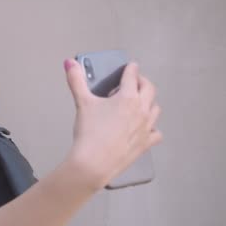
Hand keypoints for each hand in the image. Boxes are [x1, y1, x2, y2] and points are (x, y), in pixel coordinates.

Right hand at [63, 59, 162, 189]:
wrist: (94, 163)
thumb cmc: (89, 132)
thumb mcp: (82, 103)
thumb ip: (76, 81)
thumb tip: (69, 62)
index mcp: (127, 97)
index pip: (132, 76)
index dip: (131, 69)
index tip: (131, 66)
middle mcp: (141, 109)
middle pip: (149, 89)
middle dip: (142, 82)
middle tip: (135, 82)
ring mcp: (146, 127)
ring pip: (155, 108)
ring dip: (148, 102)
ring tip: (138, 104)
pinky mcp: (146, 143)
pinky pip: (156, 132)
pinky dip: (152, 128)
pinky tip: (144, 128)